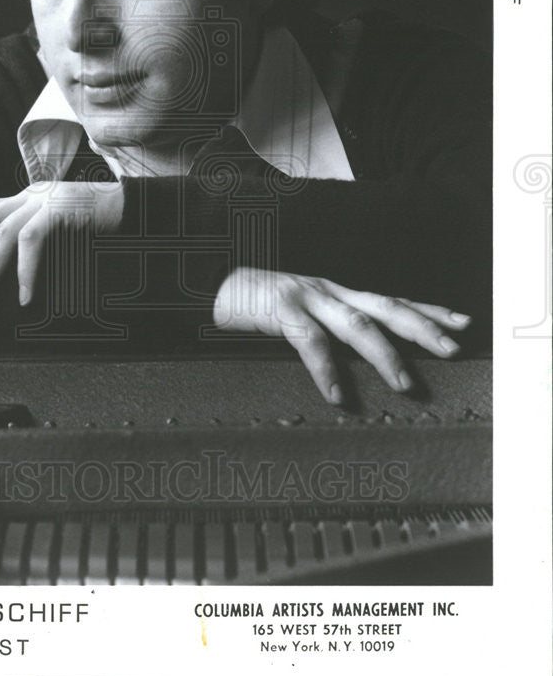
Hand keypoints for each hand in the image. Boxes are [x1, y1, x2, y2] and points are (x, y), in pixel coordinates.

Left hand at [0, 181, 123, 312]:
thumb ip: (30, 237)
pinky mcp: (61, 211)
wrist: (133, 204)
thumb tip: (5, 267)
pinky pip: (33, 242)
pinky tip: (23, 297)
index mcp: (21, 200)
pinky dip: (24, 271)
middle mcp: (26, 198)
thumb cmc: (95, 222)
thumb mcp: (56, 226)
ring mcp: (43, 203)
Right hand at [213, 267, 470, 403]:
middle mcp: (330, 290)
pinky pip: (310, 342)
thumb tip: (358, 362)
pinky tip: (337, 396)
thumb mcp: (300, 312)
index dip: (429, 311)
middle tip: (454, 348)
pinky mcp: (281, 309)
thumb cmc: (256, 302)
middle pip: (387, 306)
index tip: (464, 322)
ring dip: (385, 355)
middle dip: (424, 328)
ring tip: (406, 384)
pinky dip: (326, 371)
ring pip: (356, 324)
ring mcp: (307, 297)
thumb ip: (327, 329)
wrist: (211, 280)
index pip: (392, 300)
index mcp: (338, 292)